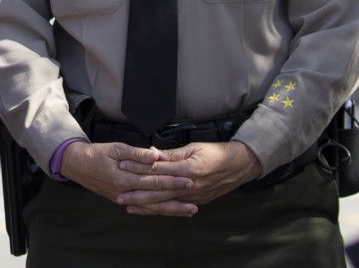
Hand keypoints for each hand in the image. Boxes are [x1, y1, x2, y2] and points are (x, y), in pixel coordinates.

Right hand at [60, 141, 196, 216]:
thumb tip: (156, 155)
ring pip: (151, 206)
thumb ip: (137, 154)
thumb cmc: (96, 154)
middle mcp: (125, 192)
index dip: (172, 180)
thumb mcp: (115, 148)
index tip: (188, 179)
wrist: (77, 166)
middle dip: (176, 196)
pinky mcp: (122, 200)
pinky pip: (144, 207)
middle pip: (155, 197)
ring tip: (189, 210)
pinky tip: (170, 211)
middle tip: (195, 195)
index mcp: (124, 178)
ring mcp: (123, 199)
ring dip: (171, 209)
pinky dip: (158, 210)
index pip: (153, 180)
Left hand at [116, 140, 261, 213]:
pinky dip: (161, 209)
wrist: (239, 166)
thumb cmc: (216, 153)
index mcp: (187, 170)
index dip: (138, 168)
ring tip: (129, 206)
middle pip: (158, 191)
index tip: (123, 166)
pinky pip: (175, 207)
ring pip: (165, 203)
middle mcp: (189, 187)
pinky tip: (150, 211)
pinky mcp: (197, 202)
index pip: (157, 169)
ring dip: (146, 205)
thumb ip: (172, 154)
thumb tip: (152, 153)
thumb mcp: (193, 148)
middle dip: (137, 194)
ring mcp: (193, 197)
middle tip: (119, 195)